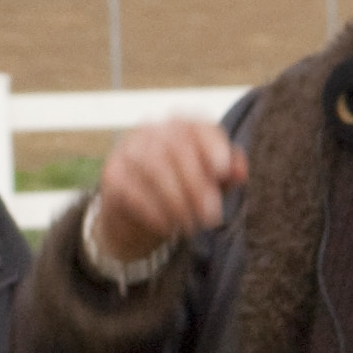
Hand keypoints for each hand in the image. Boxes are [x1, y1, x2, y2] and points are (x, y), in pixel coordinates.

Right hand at [82, 117, 246, 273]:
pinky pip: (133, 189)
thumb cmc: (179, 190)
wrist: (133, 213)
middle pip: (177, 148)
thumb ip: (226, 173)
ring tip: (190, 225)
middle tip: (211, 215)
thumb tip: (240, 172)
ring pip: (154, 167)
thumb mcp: (207, 182)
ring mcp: (129, 150)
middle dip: (197, 184)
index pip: (199, 127)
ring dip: (176, 200)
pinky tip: (167, 226)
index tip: (223, 171)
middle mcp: (153, 130)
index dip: (213, 146)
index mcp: (181, 125)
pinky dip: (153, 210)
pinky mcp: (112, 174)